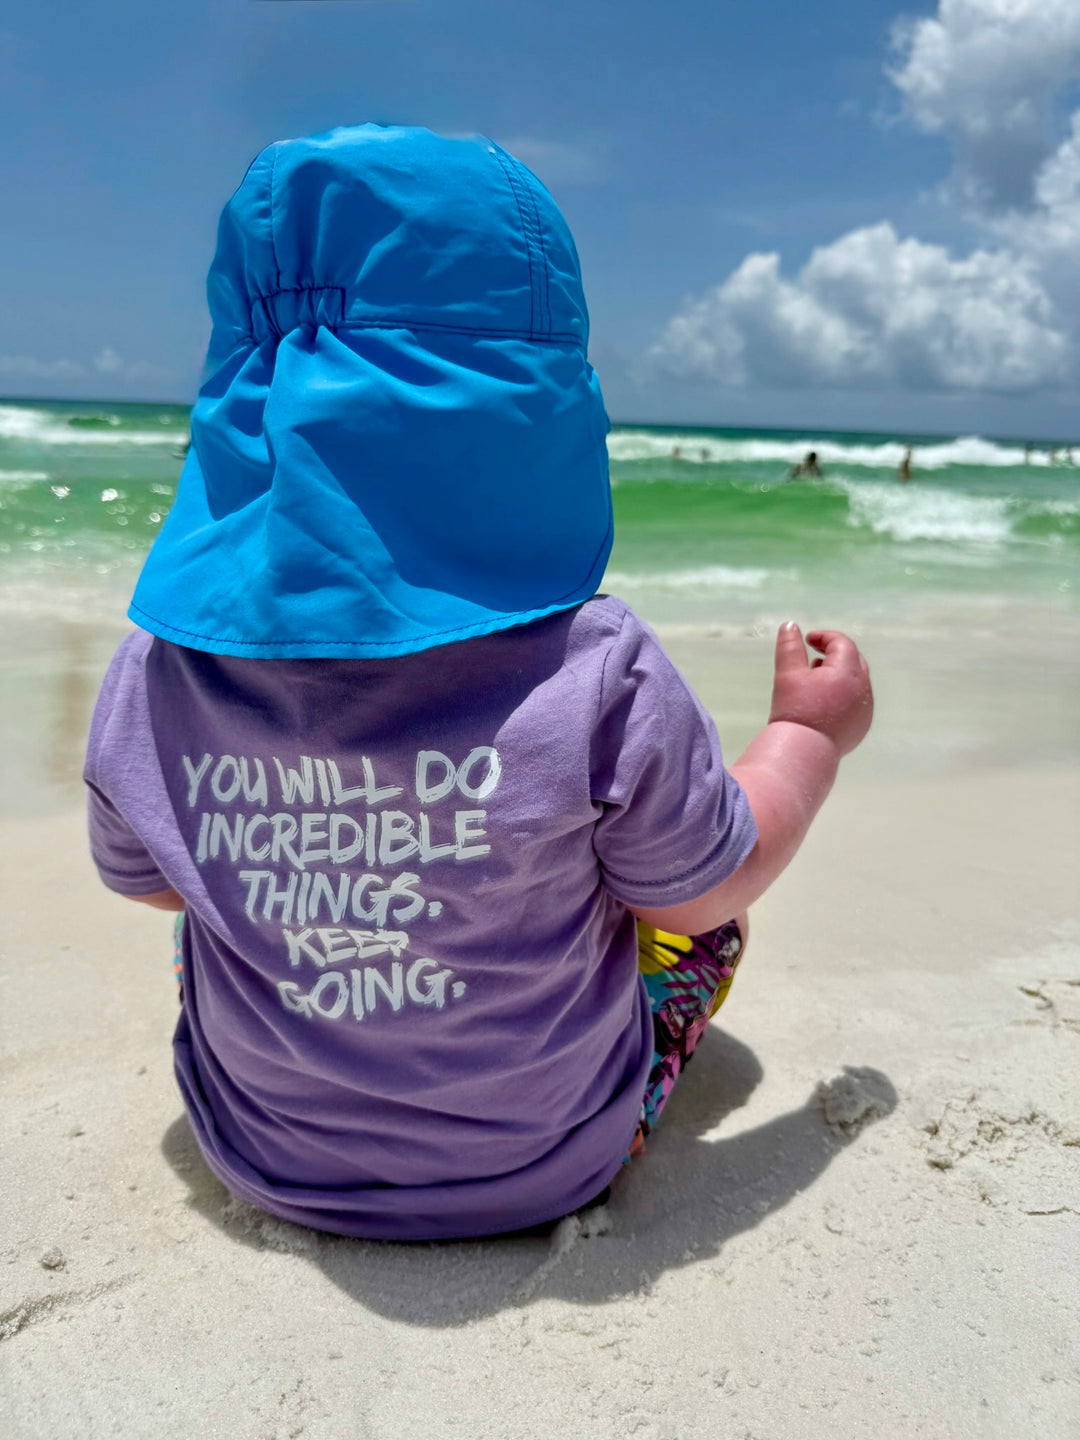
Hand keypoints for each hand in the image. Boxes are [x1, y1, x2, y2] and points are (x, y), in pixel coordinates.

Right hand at [768, 622, 872, 756]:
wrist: (803, 752)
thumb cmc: (794, 711)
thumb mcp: (788, 674)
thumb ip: (790, 647)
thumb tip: (790, 625)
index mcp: (847, 672)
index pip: (842, 644)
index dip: (824, 637)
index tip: (807, 640)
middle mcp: (863, 689)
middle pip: (855, 660)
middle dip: (835, 653)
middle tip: (814, 656)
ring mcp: (865, 709)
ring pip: (857, 681)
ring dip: (840, 674)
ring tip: (815, 680)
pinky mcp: (862, 725)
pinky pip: (857, 701)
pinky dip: (844, 694)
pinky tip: (824, 703)